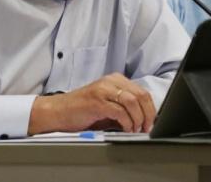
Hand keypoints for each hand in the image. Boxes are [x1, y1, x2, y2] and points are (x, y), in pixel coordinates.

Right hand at [27, 73, 155, 134]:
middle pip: (140, 95)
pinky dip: (127, 122)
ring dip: (138, 118)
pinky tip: (126, 129)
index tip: (152, 122)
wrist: (58, 111)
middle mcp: (110, 81)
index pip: (142, 91)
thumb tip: (144, 120)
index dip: (151, 108)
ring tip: (136, 129)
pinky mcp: (97, 101)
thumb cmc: (82, 110)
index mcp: (115, 80)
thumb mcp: (107, 105)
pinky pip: (119, 111)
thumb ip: (124, 107)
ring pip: (132, 101)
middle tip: (147, 128)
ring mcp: (103, 90)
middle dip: (148, 114)